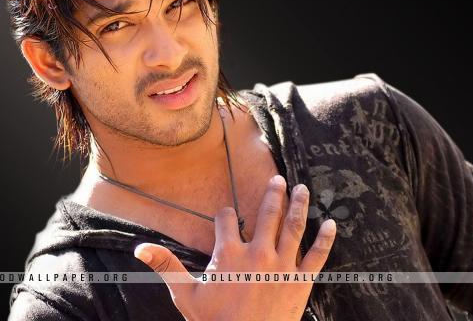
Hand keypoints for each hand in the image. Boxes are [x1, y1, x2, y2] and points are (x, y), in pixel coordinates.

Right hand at [133, 175, 336, 320]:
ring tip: (302, 188)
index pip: (227, 220)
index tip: (226, 216)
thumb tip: (140, 248)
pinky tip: (331, 223)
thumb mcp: (186, 294)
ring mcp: (282, 264)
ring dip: (298, 204)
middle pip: (267, 213)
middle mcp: (258, 252)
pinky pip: (317, 255)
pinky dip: (325, 239)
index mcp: (230, 252)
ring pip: (293, 226)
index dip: (225, 216)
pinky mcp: (301, 280)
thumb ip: (165, 266)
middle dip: (272, 194)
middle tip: (278, 178)